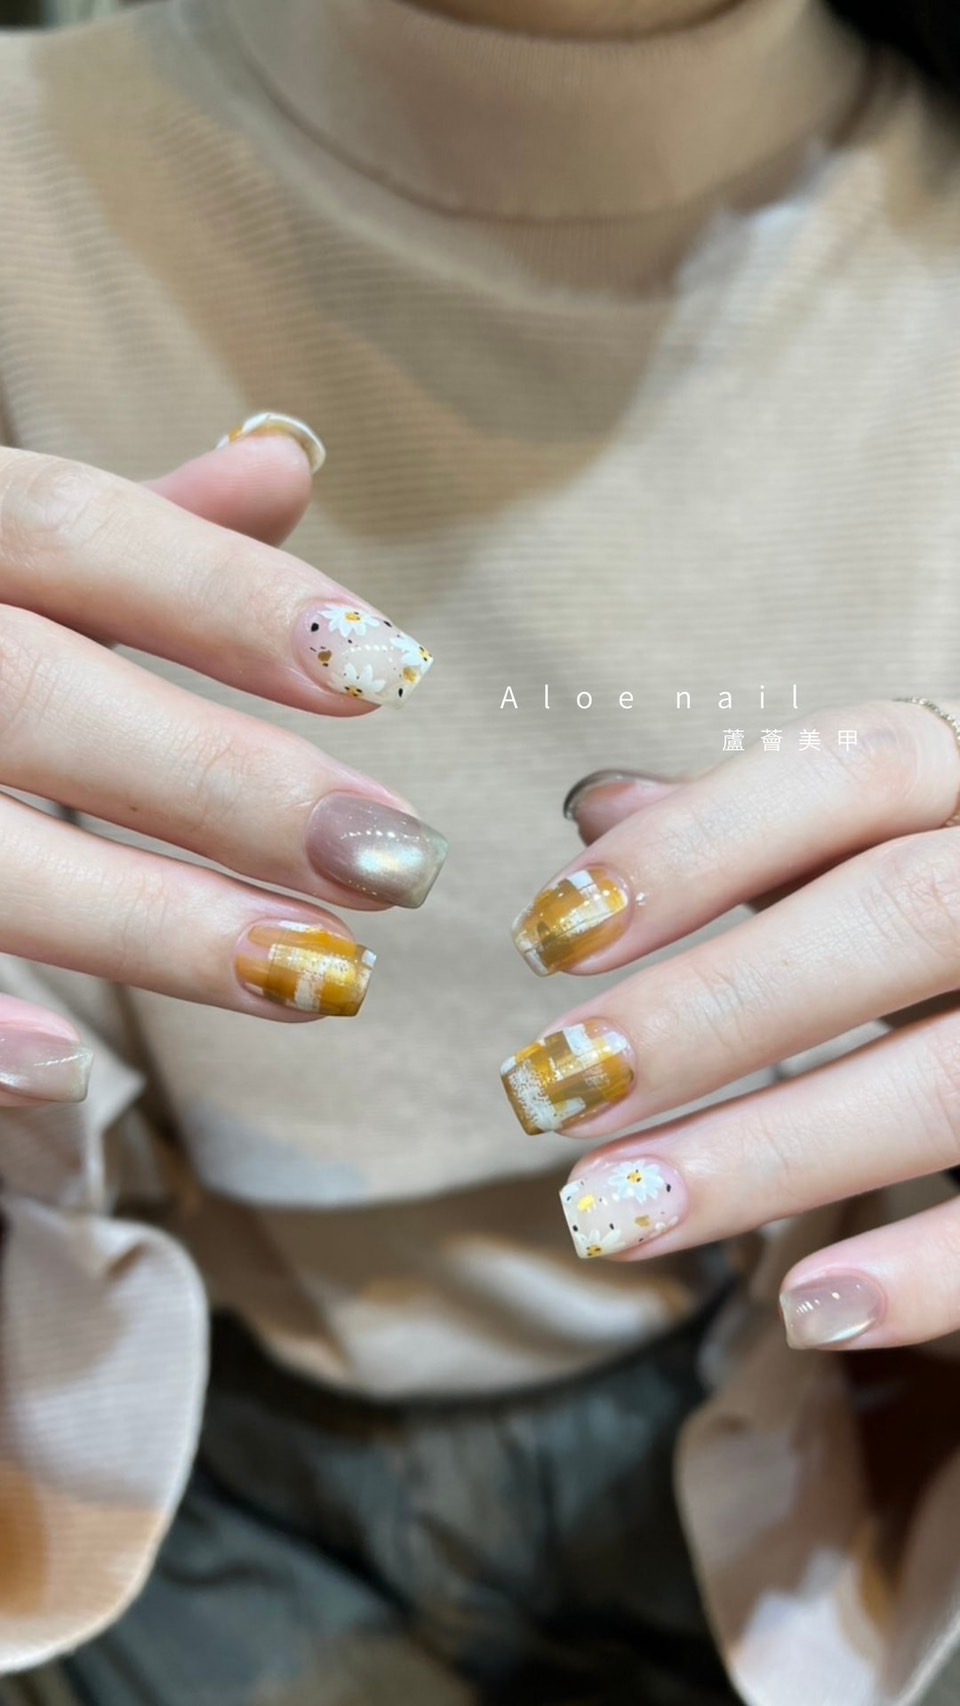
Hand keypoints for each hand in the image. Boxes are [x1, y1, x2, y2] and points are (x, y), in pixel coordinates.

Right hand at [0, 415, 444, 1106]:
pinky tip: (72, 1067)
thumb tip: (285, 470)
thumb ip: (123, 532)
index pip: (67, 528)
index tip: (386, 670)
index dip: (222, 595)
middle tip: (395, 859)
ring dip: (144, 917)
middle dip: (220, 779)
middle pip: (29, 691)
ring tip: (314, 976)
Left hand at [500, 701, 959, 1351]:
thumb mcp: (898, 858)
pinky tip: (807, 1308)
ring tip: (616, 1210)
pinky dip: (928, 1271)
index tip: (555, 930)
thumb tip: (603, 806)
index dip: (699, 842)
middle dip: (711, 1006)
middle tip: (557, 1083)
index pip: (858, 770)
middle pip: (896, 914)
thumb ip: (771, 838)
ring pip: (954, 1076)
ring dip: (768, 1151)